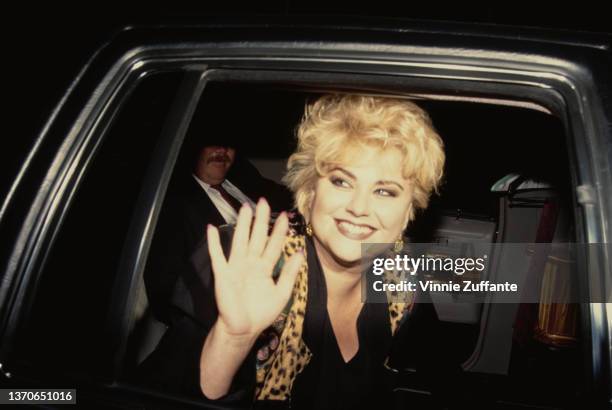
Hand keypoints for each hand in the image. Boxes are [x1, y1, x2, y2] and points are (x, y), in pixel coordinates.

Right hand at [206, 199, 303, 339]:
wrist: (243, 329)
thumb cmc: (261, 312)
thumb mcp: (281, 293)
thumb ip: (290, 273)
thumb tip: (300, 252)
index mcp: (265, 267)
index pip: (273, 244)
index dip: (279, 230)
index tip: (285, 215)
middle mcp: (251, 263)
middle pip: (256, 237)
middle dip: (260, 220)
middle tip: (263, 202)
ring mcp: (236, 267)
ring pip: (240, 241)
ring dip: (242, 225)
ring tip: (244, 208)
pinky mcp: (223, 274)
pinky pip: (218, 256)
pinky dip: (213, 243)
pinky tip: (211, 229)